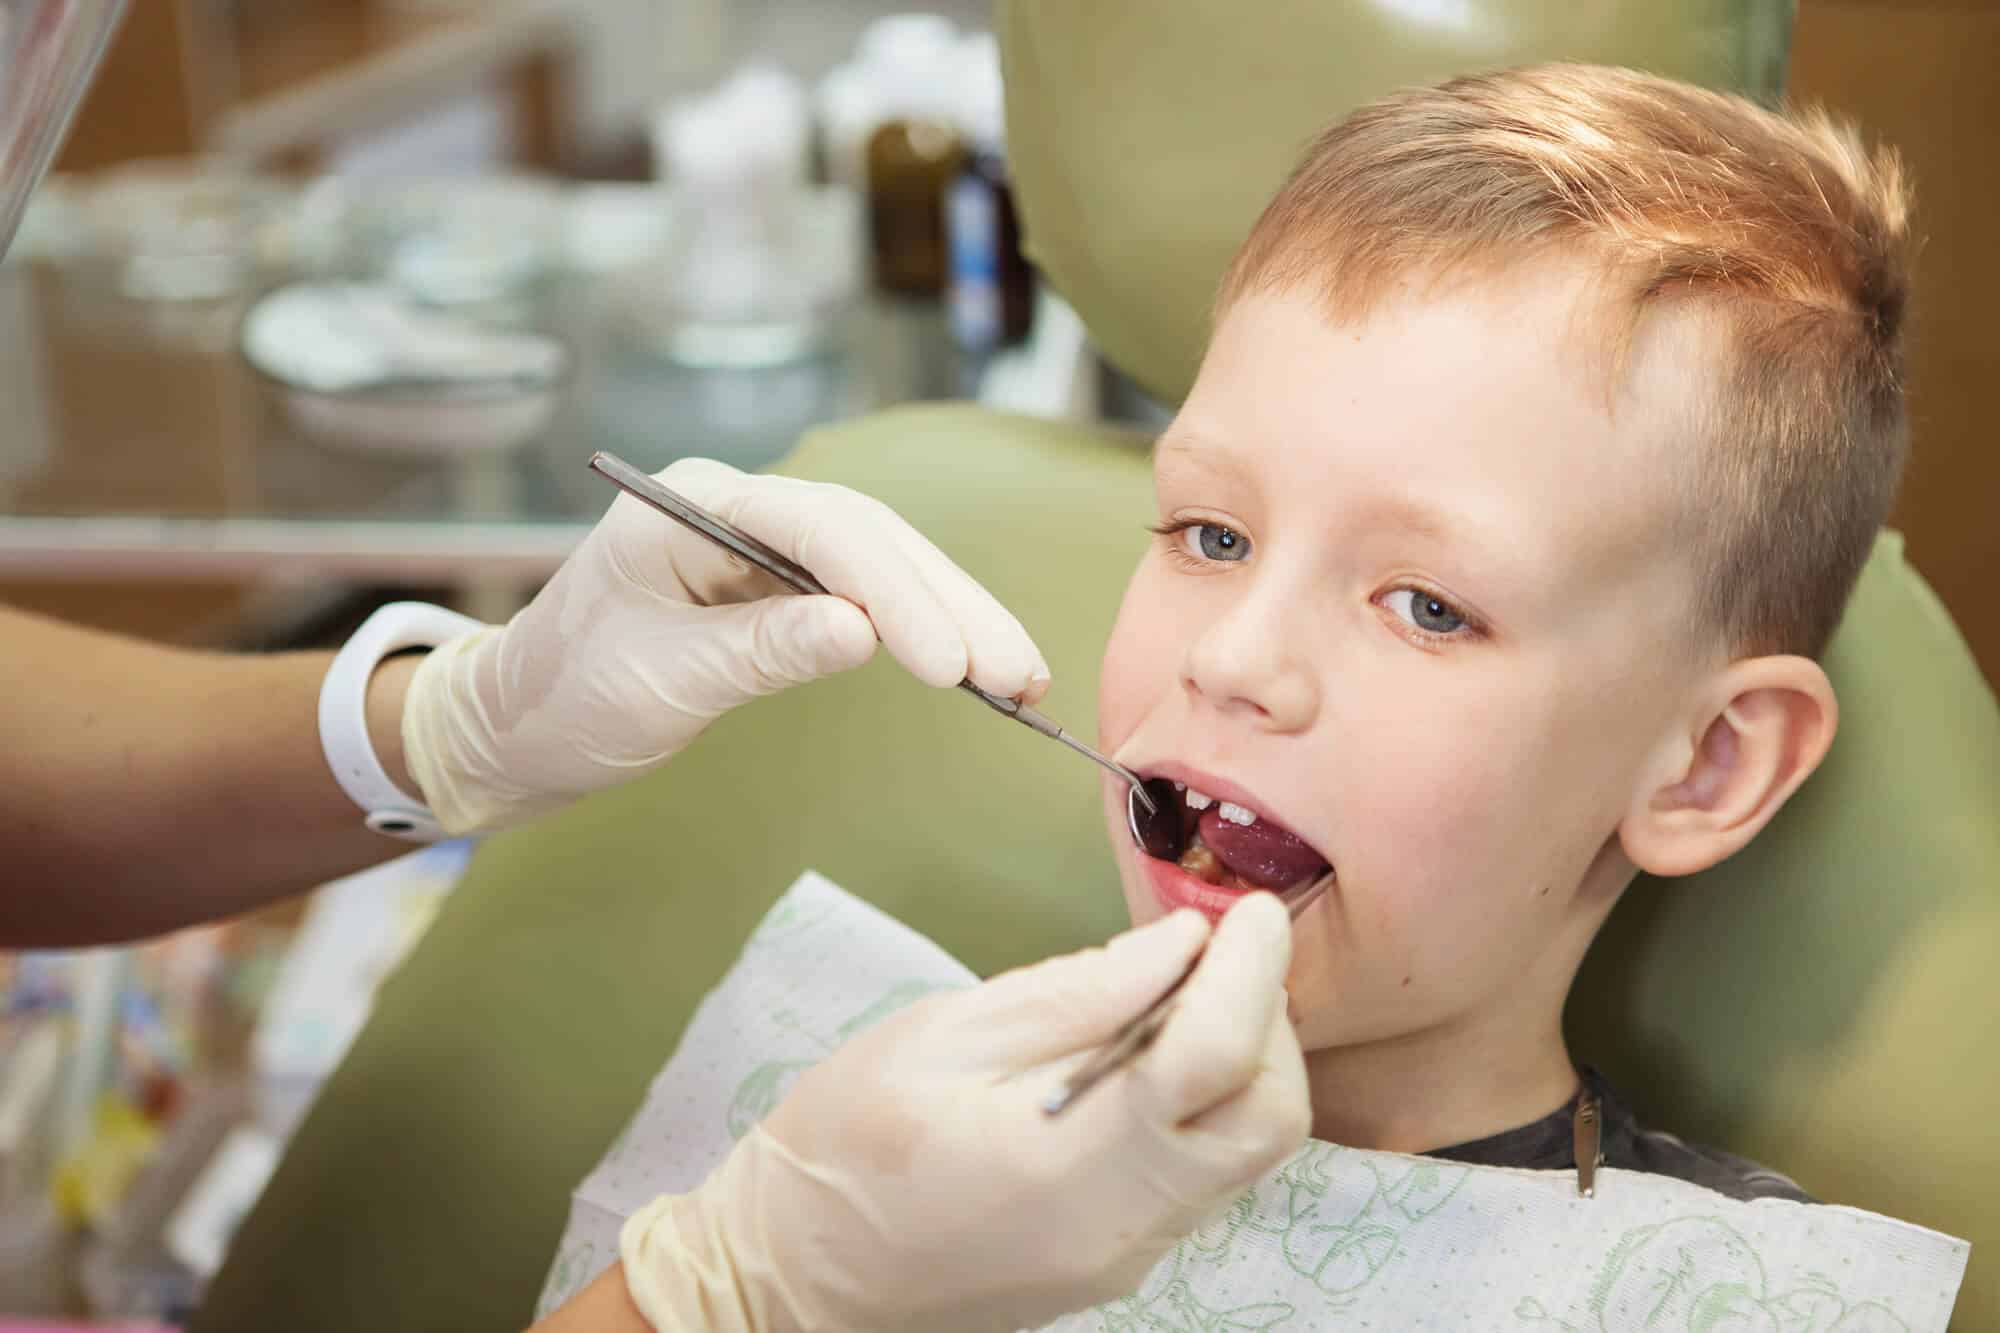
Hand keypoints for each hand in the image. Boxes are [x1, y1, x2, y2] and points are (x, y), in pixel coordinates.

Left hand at [398, 458, 1048, 833]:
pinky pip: (863, 594)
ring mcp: (758, 542)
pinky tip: (972, 663)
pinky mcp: (775, 583)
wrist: (514, 726)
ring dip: (952, 616)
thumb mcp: (658, 683)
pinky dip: (920, 629)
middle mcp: (734, 505)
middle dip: (949, 605)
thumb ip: (759, 652)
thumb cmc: (565, 699)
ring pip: (879, 562)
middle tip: (1015, 672)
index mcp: (691, 505)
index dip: (894, 592)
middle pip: (868, 538)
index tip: (947, 664)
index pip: (819, 528)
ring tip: (1019, 676)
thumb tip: (863, 634)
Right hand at [618, 893, 1309, 1332]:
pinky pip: (1201, 1177)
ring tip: (1174, 997)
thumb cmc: (844, 1143)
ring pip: (1247, 1154)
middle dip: (1267, 1021)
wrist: (790, 1276)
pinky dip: (1203, 1107)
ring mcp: (1129, 1257)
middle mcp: (1126, 1226)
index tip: (1253, 909)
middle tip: (1216, 955)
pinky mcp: (1120, 1265)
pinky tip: (1142, 1059)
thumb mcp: (943, 1037)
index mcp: (1075, 1163)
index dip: (1252, 972)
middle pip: (1270, 1120)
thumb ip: (1076, 994)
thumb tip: (1182, 945)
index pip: (1216, 1060)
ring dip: (1241, 1063)